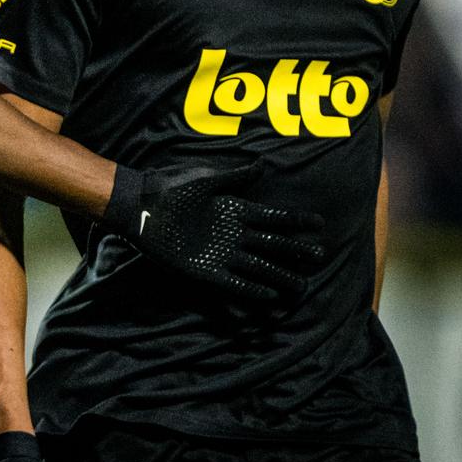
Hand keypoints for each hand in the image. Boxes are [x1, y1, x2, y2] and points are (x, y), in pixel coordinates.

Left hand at [102, 161, 325, 301]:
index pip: (273, 217)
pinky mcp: (204, 270)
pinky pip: (232, 283)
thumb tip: (261, 165)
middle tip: (320, 257)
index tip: (319, 224)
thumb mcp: (205, 179)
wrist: (141, 206)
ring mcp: (220, 253)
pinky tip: (269, 297)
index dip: (296, 221)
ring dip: (278, 276)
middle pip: (272, 245)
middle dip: (296, 252)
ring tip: (300, 286)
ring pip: (258, 267)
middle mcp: (232, 234)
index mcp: (234, 210)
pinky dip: (251, 291)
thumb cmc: (170, 188)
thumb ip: (235, 176)